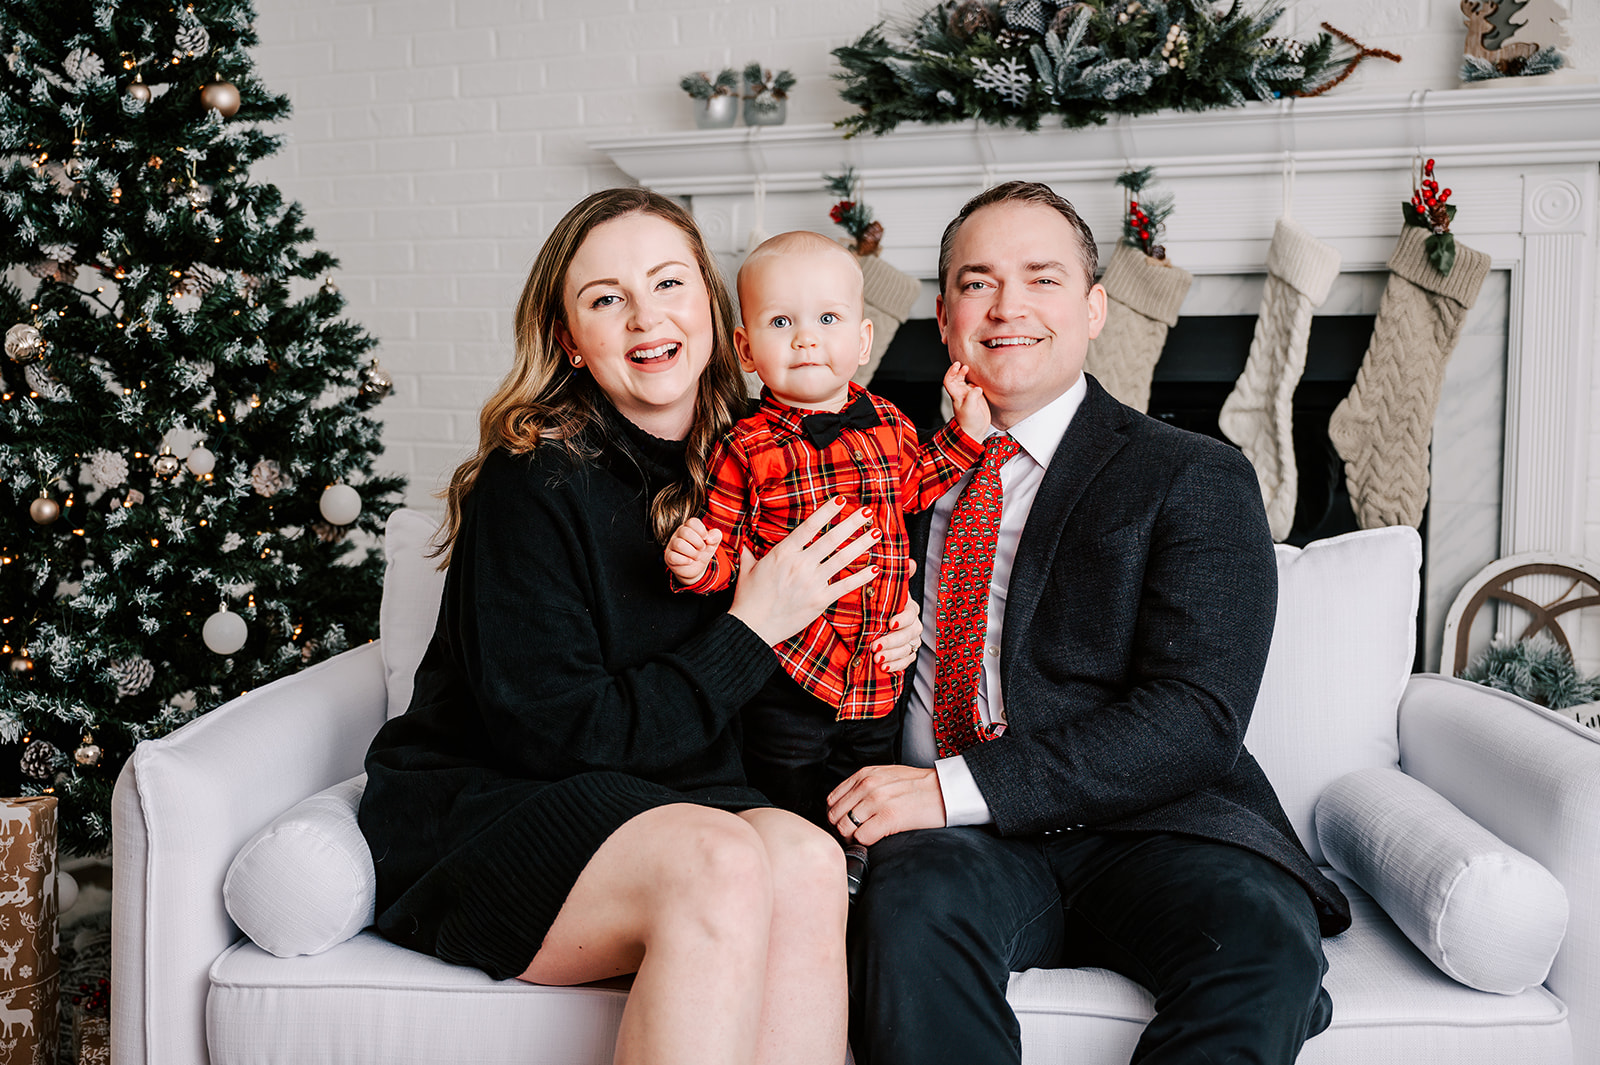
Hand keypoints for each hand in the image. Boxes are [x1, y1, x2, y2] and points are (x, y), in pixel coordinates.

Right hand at [665, 517, 720, 584]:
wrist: (696, 567)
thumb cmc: (702, 551)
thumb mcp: (713, 543)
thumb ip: (716, 535)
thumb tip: (709, 538)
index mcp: (689, 527)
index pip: (692, 522)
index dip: (701, 530)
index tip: (706, 539)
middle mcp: (678, 534)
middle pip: (685, 532)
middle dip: (698, 543)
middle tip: (702, 549)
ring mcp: (672, 545)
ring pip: (679, 544)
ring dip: (692, 553)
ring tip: (697, 557)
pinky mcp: (669, 556)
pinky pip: (673, 557)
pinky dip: (685, 560)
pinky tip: (689, 561)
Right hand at [729, 497, 879, 645]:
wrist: (751, 628)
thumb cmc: (747, 599)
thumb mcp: (747, 569)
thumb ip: (750, 552)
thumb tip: (744, 541)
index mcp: (783, 553)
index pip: (809, 526)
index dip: (827, 511)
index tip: (842, 499)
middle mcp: (800, 564)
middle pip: (831, 539)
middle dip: (852, 523)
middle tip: (868, 510)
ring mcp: (812, 582)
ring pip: (842, 558)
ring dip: (861, 544)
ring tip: (876, 533)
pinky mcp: (820, 600)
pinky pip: (845, 585)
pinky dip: (861, 577)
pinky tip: (875, 568)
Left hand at [827, 765, 945, 844]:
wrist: (946, 790)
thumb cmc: (920, 785)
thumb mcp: (887, 775)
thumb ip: (866, 785)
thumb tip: (850, 804)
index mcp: (865, 774)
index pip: (832, 800)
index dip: (837, 815)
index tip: (846, 823)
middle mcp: (867, 785)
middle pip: (835, 815)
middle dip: (841, 829)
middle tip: (854, 835)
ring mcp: (877, 801)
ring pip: (844, 827)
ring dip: (851, 838)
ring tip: (864, 839)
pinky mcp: (889, 818)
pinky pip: (861, 837)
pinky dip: (864, 843)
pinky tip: (875, 841)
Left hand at [870, 560, 920, 673]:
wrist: (869, 624)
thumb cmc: (877, 604)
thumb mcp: (883, 590)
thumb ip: (896, 577)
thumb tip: (910, 561)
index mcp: (909, 608)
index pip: (911, 613)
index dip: (903, 619)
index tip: (890, 623)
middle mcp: (913, 625)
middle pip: (909, 634)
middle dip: (893, 641)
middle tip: (876, 645)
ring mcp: (911, 641)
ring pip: (908, 649)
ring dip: (893, 655)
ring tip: (877, 658)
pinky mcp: (907, 654)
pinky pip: (907, 661)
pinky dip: (896, 665)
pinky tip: (884, 668)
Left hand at [943, 362, 990, 441]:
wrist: (975, 431)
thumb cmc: (969, 423)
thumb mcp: (969, 409)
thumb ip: (973, 397)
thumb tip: (977, 388)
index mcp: (956, 395)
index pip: (949, 380)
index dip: (951, 372)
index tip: (957, 366)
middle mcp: (961, 393)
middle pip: (957, 378)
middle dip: (960, 370)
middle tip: (965, 366)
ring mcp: (969, 394)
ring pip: (965, 380)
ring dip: (967, 374)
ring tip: (971, 369)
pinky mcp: (977, 396)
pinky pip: (975, 385)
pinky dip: (976, 379)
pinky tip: (980, 378)